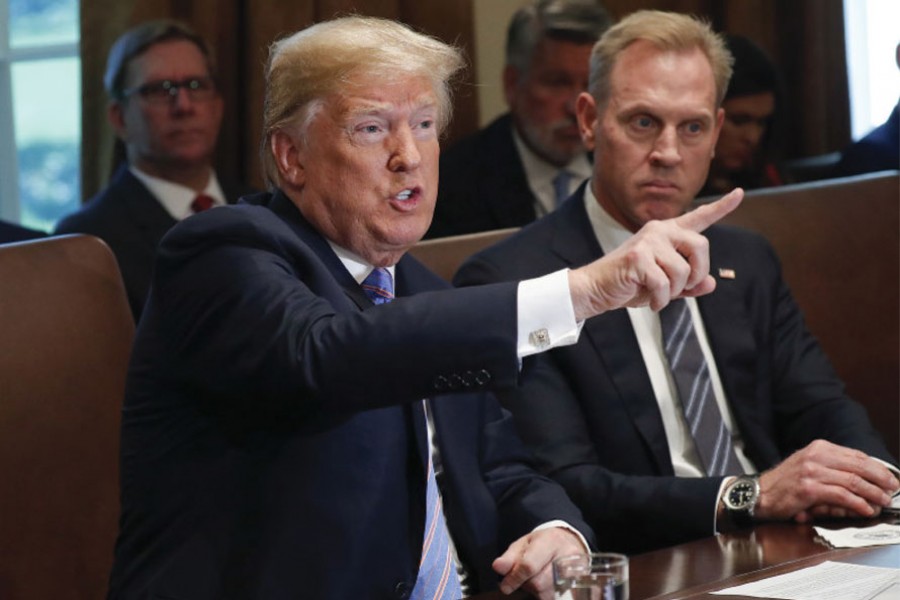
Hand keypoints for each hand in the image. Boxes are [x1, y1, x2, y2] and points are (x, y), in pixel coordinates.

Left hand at [492, 527, 585, 598]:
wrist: (570, 543)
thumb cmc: (544, 543)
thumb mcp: (524, 544)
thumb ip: (510, 557)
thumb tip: (498, 567)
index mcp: (551, 541)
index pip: (530, 565)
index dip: (515, 578)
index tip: (505, 586)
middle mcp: (567, 556)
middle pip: (539, 583)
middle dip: (526, 583)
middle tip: (525, 576)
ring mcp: (577, 572)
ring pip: (547, 593)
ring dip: (536, 590)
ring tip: (538, 577)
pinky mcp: (579, 586)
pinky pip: (556, 598)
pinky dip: (546, 595)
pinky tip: (547, 585)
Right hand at [568, 188, 743, 319]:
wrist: (596, 288)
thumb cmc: (630, 284)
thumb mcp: (665, 286)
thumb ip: (689, 284)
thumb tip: (711, 283)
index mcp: (667, 233)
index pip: (699, 218)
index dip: (722, 207)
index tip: (740, 193)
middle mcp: (659, 231)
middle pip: (701, 245)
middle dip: (697, 272)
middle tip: (682, 287)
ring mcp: (648, 241)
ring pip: (684, 270)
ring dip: (674, 291)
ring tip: (659, 294)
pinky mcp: (638, 257)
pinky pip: (664, 284)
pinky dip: (660, 300)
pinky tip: (651, 301)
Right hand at [755, 440, 898, 522]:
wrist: (758, 494)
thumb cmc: (784, 484)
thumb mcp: (809, 467)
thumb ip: (833, 469)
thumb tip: (864, 480)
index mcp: (818, 448)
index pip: (856, 455)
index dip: (877, 467)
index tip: (889, 477)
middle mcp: (816, 456)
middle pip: (858, 466)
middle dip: (880, 478)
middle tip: (892, 489)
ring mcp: (811, 471)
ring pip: (853, 481)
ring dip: (873, 493)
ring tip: (883, 501)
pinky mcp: (809, 489)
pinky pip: (841, 495)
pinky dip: (857, 503)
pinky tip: (865, 509)